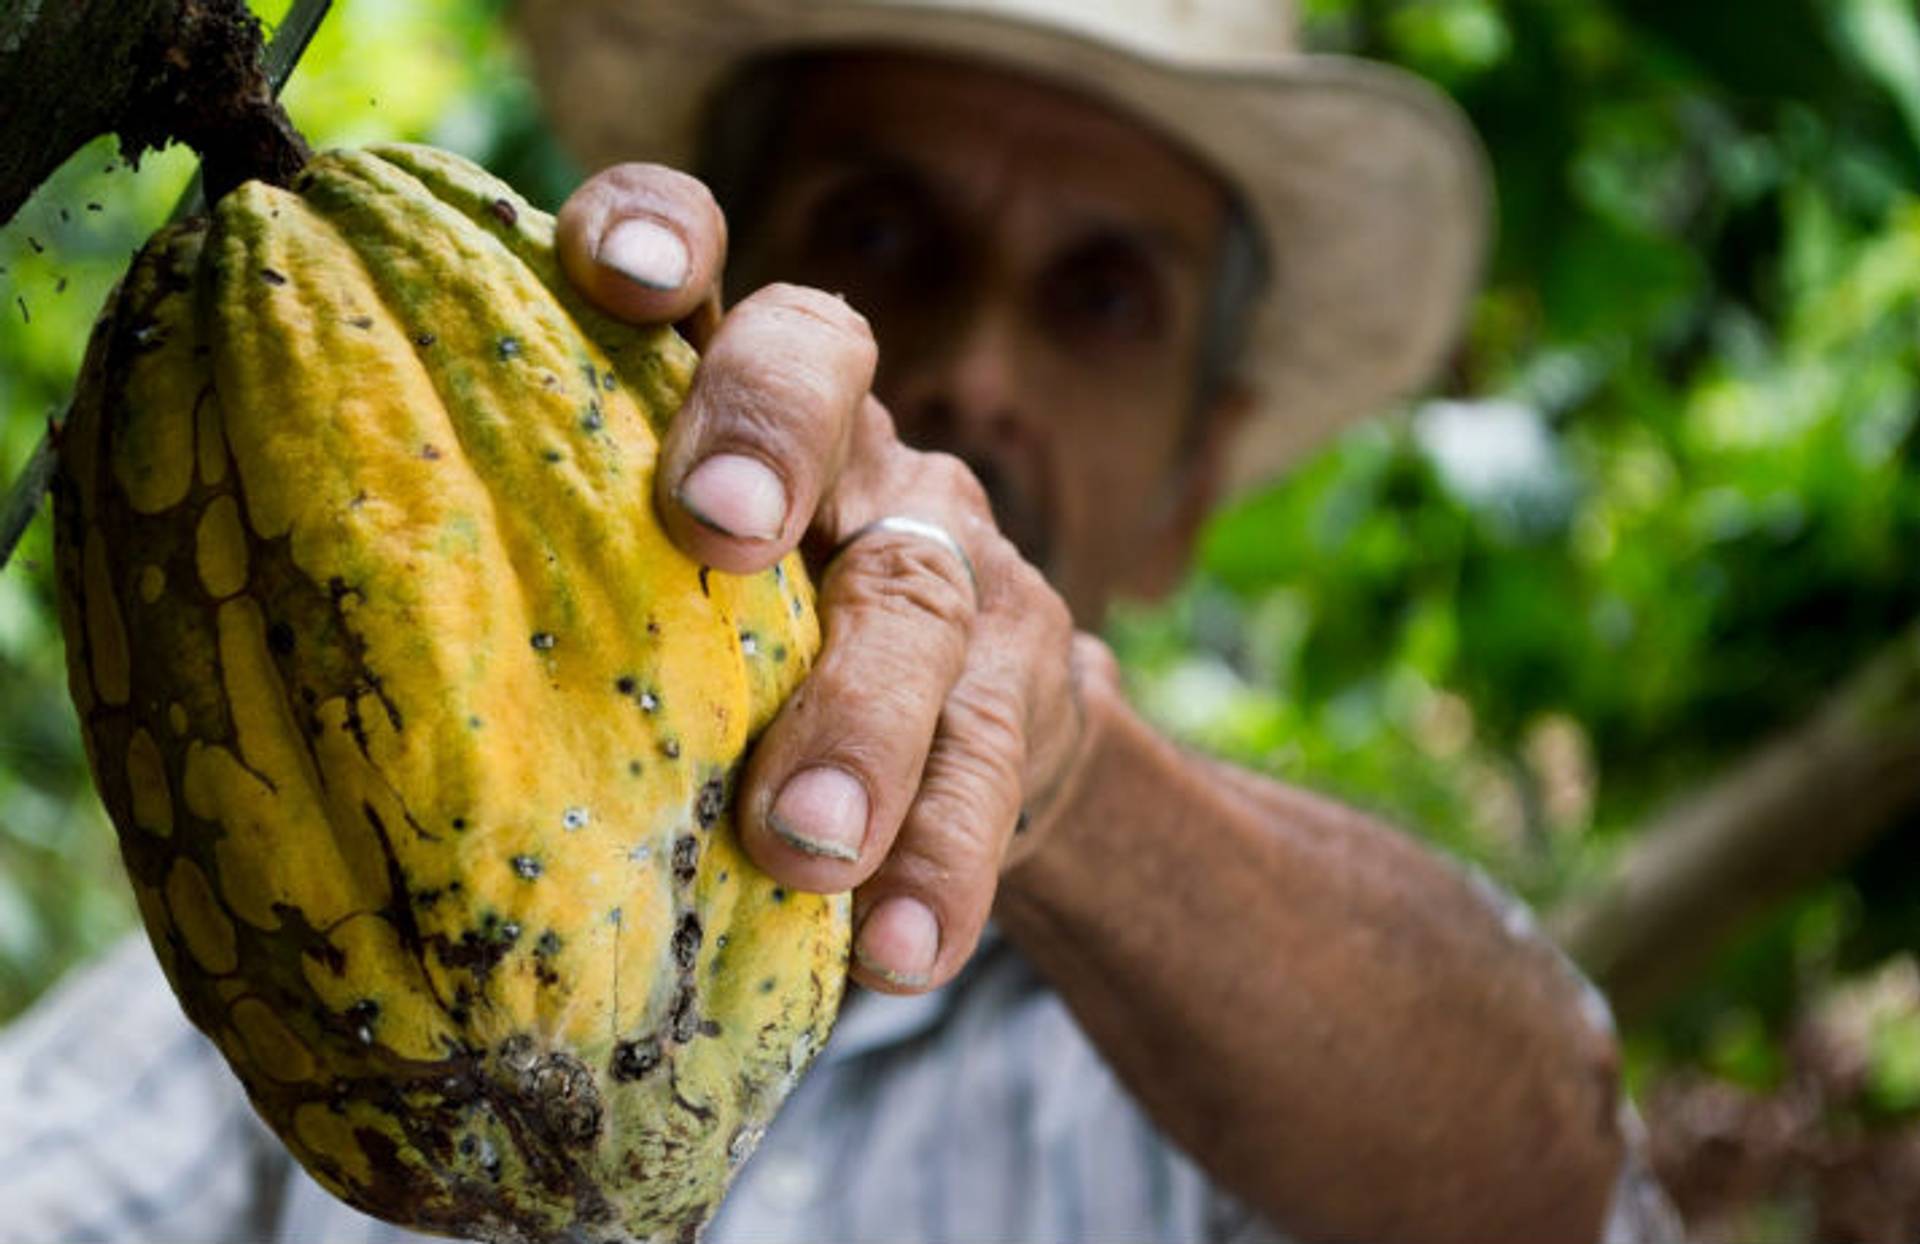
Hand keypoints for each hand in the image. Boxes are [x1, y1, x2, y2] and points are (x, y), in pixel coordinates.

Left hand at [556, 164, 1105, 992]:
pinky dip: (942, 861)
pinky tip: (898, 951)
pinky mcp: (1026, 683)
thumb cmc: (737, 669)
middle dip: (766, 433)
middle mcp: (846, 446)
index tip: (610, 273)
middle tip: (716, 530)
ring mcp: (950, 556)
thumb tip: (286, 697)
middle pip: (824, 369)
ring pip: (921, 596)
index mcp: (724, 401)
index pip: (699, 260)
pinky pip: (993, 764)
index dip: (660, 232)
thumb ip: (551, 590)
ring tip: (804, 844)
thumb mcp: (649, 603)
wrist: (964, 747)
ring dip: (862, 720)